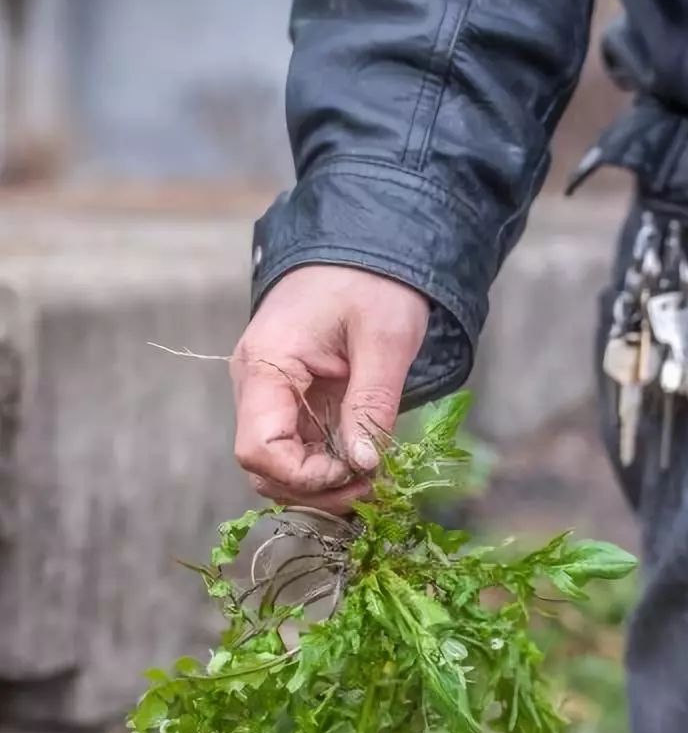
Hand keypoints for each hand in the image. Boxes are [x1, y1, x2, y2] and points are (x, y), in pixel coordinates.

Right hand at [231, 266, 428, 512]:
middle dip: (316, 490)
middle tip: (373, 486)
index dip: (304, 477)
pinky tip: (364, 467)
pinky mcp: (293, 402)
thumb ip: (372, 403)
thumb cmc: (373, 280)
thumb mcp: (385, 338)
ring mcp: (272, 396)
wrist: (363, 242)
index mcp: (265, 366)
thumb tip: (362, 464)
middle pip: (264, 469)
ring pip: (280, 468)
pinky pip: (299, 451)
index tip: (354, 472)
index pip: (259, 450)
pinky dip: (328, 469)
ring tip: (373, 479)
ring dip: (323, 486)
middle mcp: (256, 386)